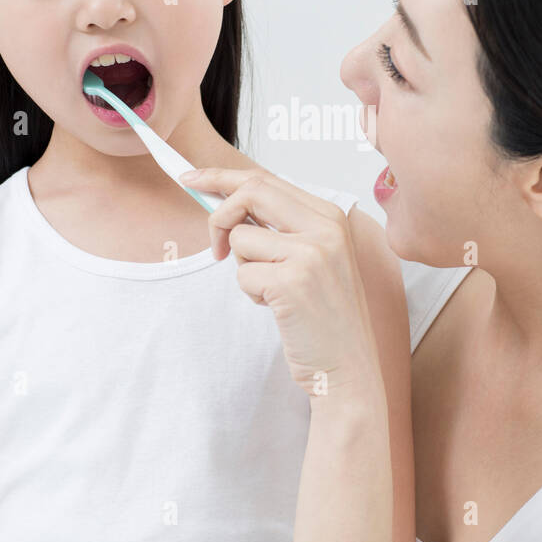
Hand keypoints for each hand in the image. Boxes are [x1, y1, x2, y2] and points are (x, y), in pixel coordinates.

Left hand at [180, 167, 383, 398]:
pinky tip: (276, 307)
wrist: (349, 364)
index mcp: (330, 216)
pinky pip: (243, 274)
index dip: (223, 177)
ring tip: (272, 290)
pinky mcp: (291, 281)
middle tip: (215, 247)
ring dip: (244, 268)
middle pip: (251, 192)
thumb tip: (226, 201)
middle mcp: (325, 227)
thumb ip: (280, 226)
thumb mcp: (314, 257)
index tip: (192, 178)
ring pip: (241, 239)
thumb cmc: (325, 313)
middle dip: (220, 215)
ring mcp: (310, 253)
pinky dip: (251, 293)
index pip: (267, 179)